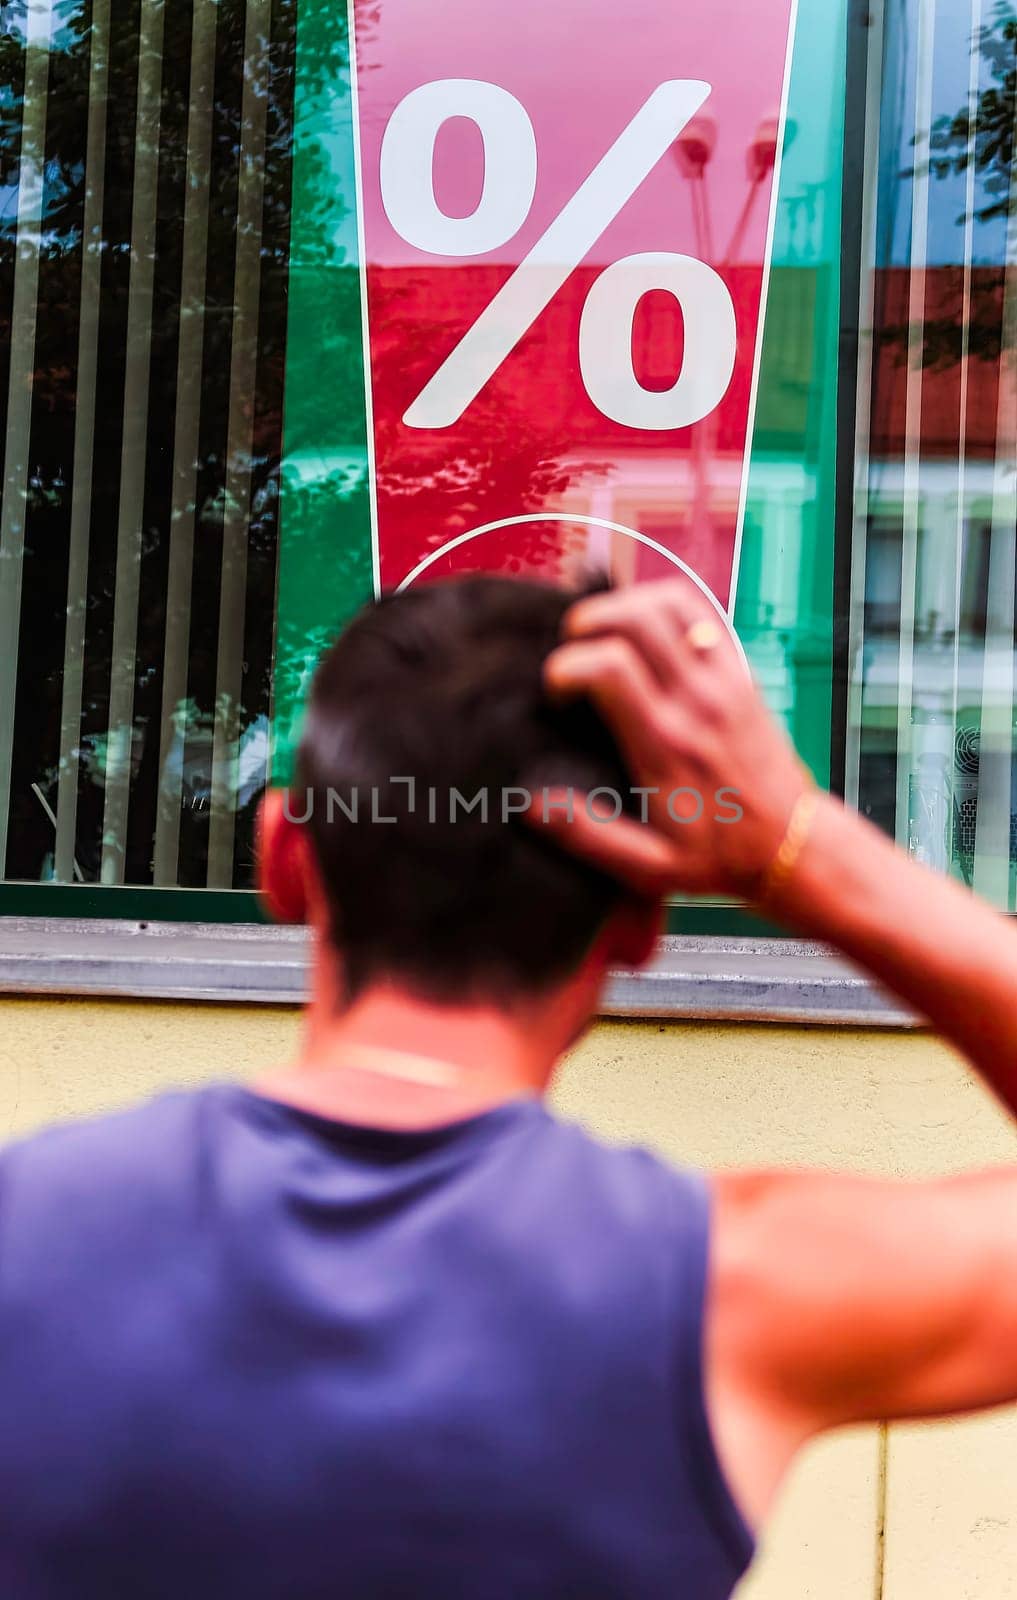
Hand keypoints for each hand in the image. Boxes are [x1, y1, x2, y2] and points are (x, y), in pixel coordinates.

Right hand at [539, 581, 813, 899]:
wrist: (792, 845)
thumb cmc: (720, 857)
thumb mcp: (649, 867)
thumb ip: (589, 836)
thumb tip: (532, 806)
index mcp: (665, 745)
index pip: (609, 668)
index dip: (567, 666)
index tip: (555, 694)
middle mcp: (694, 702)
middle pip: (636, 619)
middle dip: (587, 622)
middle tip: (571, 652)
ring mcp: (722, 680)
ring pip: (669, 603)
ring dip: (624, 605)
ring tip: (602, 633)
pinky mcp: (740, 672)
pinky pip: (701, 613)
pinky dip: (663, 603)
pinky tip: (642, 627)